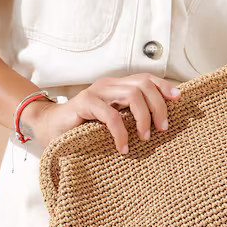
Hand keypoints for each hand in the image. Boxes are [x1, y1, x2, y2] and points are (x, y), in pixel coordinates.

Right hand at [21, 73, 181, 151]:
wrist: (48, 127)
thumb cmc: (83, 127)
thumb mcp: (112, 119)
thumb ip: (130, 116)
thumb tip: (159, 124)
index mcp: (118, 86)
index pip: (147, 78)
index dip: (165, 86)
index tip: (179, 100)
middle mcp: (109, 84)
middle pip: (144, 85)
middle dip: (159, 106)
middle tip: (163, 129)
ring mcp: (97, 92)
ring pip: (132, 95)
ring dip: (143, 118)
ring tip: (145, 138)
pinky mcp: (84, 104)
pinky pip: (110, 115)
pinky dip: (121, 132)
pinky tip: (123, 147)